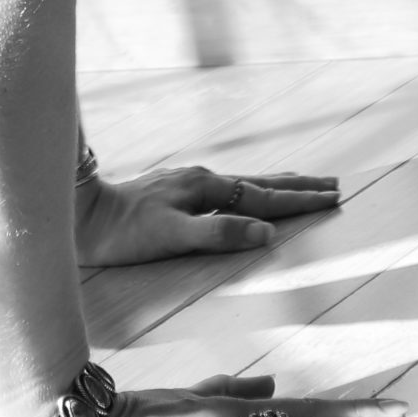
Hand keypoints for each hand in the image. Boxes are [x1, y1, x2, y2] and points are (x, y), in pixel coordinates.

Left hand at [75, 164, 341, 264]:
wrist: (81, 216)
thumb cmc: (123, 233)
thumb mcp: (172, 236)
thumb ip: (220, 234)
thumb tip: (266, 232)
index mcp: (206, 188)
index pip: (265, 196)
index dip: (300, 200)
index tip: (334, 197)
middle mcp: (202, 180)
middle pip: (263, 181)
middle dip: (300, 185)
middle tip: (335, 184)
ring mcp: (190, 183)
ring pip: (246, 182)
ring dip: (279, 184)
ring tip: (305, 182)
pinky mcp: (178, 192)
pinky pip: (229, 188)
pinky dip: (252, 189)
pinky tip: (248, 192)